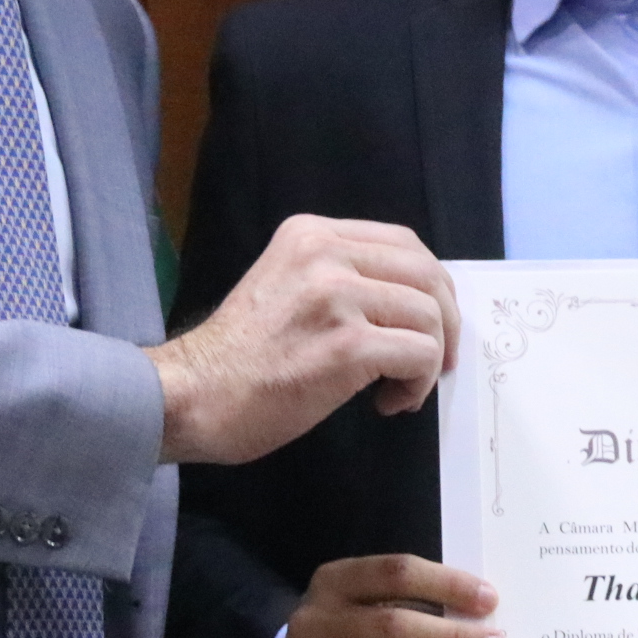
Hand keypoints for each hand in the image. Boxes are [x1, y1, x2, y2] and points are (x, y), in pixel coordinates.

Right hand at [151, 217, 459, 464]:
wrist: (193, 396)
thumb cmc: (237, 358)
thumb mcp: (286, 285)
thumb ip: (339, 278)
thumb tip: (409, 301)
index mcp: (311, 234)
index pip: (404, 242)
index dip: (431, 285)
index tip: (430, 321)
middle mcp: (325, 253)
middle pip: (427, 274)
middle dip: (445, 321)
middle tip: (435, 359)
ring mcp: (337, 297)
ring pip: (430, 316)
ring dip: (429, 360)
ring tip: (399, 388)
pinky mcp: (347, 345)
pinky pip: (419, 355)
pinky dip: (417, 384)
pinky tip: (388, 402)